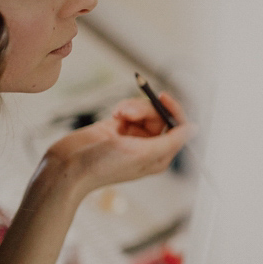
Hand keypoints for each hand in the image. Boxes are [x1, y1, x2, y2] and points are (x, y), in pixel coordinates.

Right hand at [44, 92, 192, 198]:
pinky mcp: (118, 127)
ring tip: (117, 114)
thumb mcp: (143, 153)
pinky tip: (114, 114)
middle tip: (127, 113)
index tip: (163, 97)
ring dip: (132, 108)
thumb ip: (171, 140)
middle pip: (160, 116)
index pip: (178, 128)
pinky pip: (130, 109)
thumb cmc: (104, 165)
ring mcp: (133, 137)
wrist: (68, 166)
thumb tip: (194, 128)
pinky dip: (124, 108)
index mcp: (160, 156)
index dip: (173, 111)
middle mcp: (149, 146)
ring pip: (144, 110)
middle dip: (145, 109)